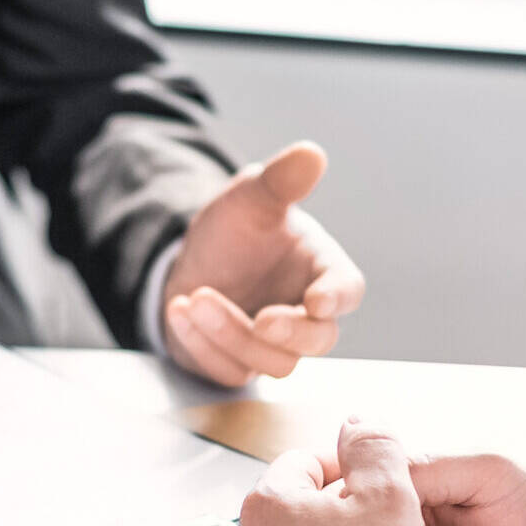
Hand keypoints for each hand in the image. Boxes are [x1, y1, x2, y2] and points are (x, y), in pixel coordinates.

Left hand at [164, 142, 362, 385]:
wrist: (191, 261)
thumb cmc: (236, 230)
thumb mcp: (251, 197)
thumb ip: (281, 180)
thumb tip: (311, 154)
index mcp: (321, 271)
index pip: (346, 290)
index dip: (336, 297)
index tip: (318, 300)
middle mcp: (305, 314)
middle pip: (318, 340)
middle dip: (289, 333)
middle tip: (262, 320)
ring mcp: (273, 346)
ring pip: (272, 362)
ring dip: (231, 335)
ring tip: (194, 298)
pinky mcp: (239, 365)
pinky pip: (230, 372)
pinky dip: (201, 345)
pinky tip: (178, 311)